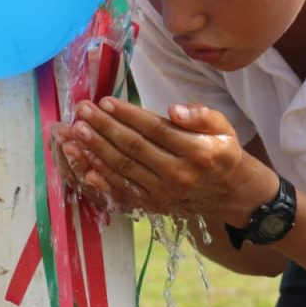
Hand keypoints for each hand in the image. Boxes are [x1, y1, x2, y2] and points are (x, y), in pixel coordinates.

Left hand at [53, 97, 271, 221]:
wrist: (230, 192)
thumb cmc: (222, 151)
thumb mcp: (223, 126)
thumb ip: (201, 114)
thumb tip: (173, 110)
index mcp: (196, 151)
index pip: (154, 129)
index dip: (127, 115)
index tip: (105, 101)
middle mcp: (178, 174)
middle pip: (133, 148)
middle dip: (104, 127)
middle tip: (82, 111)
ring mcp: (164, 193)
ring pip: (123, 169)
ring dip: (96, 150)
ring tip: (76, 132)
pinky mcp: (154, 205)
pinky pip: (123, 190)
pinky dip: (101, 179)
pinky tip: (84, 165)